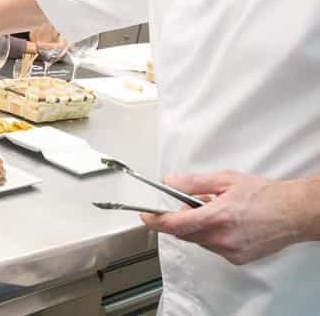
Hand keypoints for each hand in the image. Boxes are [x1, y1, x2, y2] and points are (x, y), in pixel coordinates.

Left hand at [140, 171, 303, 264]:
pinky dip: (211, 236)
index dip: (155, 221)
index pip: (175, 224)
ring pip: (198, 240)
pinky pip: (213, 247)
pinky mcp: (237, 259)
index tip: (144, 216)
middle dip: (182, 219)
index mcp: (217, 216)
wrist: (295, 213)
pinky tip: (226, 223)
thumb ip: (194, 183)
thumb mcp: (225, 179)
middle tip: (194, 203)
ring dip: (197, 227)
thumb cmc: (265, 194)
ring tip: (216, 210)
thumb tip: (169, 182)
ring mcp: (230, 251)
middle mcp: (222, 238)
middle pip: (184, 233)